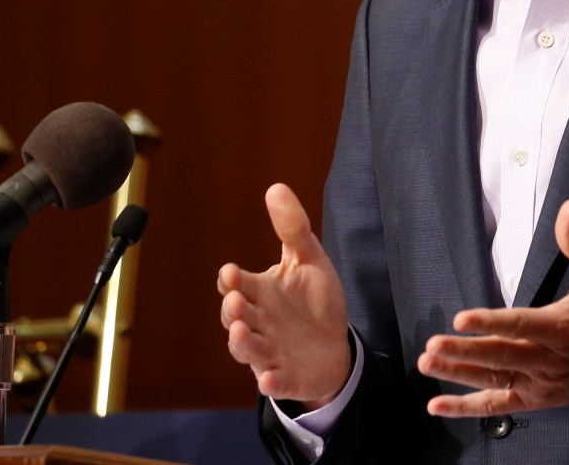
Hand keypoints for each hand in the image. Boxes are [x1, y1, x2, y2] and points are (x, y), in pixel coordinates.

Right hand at [217, 183, 350, 408]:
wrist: (336, 345)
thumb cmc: (314, 301)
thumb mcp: (309, 259)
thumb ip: (293, 228)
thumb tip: (276, 187)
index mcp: (261, 292)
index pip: (237, 284)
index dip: (232, 280)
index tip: (232, 273)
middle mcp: (259, 322)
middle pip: (236, 317)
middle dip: (233, 309)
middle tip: (235, 300)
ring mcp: (270, 351)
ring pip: (247, 349)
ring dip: (242, 342)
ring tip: (241, 332)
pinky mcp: (285, 376)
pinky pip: (273, 382)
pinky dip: (270, 381)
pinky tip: (269, 379)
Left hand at [418, 199, 568, 416]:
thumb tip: (567, 208)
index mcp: (564, 327)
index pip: (522, 325)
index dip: (490, 322)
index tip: (461, 318)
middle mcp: (550, 360)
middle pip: (502, 356)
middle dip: (464, 352)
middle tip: (432, 345)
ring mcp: (541, 383)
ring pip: (495, 380)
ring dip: (459, 374)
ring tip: (426, 363)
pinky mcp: (535, 398)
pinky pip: (497, 405)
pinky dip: (466, 408)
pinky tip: (436, 404)